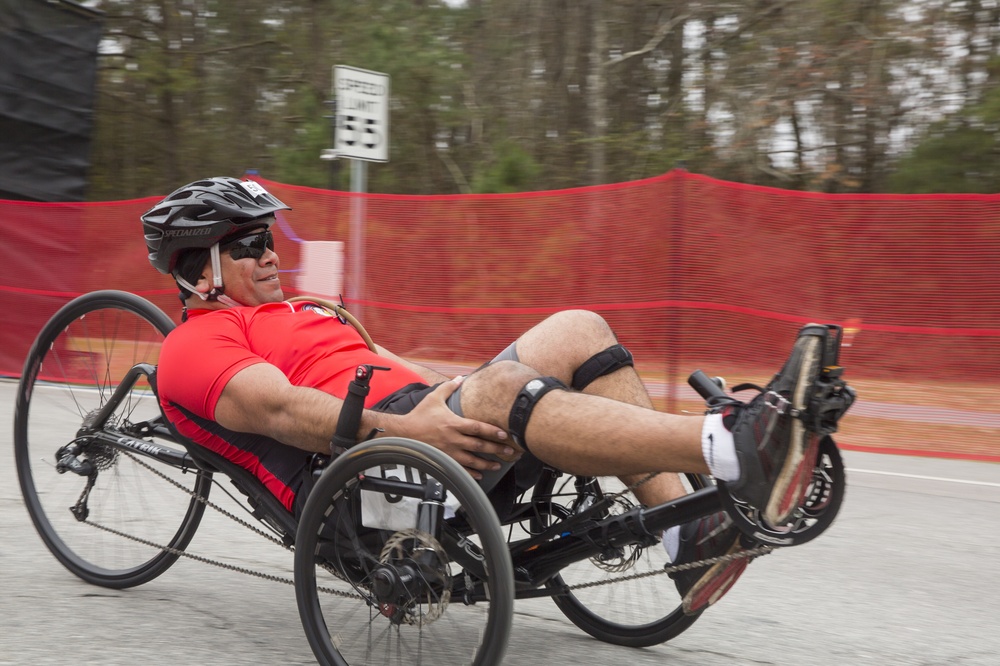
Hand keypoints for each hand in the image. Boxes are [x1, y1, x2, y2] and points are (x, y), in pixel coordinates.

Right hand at [394, 379, 516, 479]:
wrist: (403, 433)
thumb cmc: (418, 416)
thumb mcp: (434, 398)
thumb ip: (449, 388)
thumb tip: (460, 378)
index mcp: (453, 423)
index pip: (477, 428)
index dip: (492, 432)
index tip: (504, 435)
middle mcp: (453, 439)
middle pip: (479, 445)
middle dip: (496, 449)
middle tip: (509, 451)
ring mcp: (448, 451)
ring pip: (472, 460)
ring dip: (486, 464)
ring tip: (498, 466)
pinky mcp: (443, 460)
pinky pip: (460, 469)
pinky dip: (471, 473)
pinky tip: (480, 475)